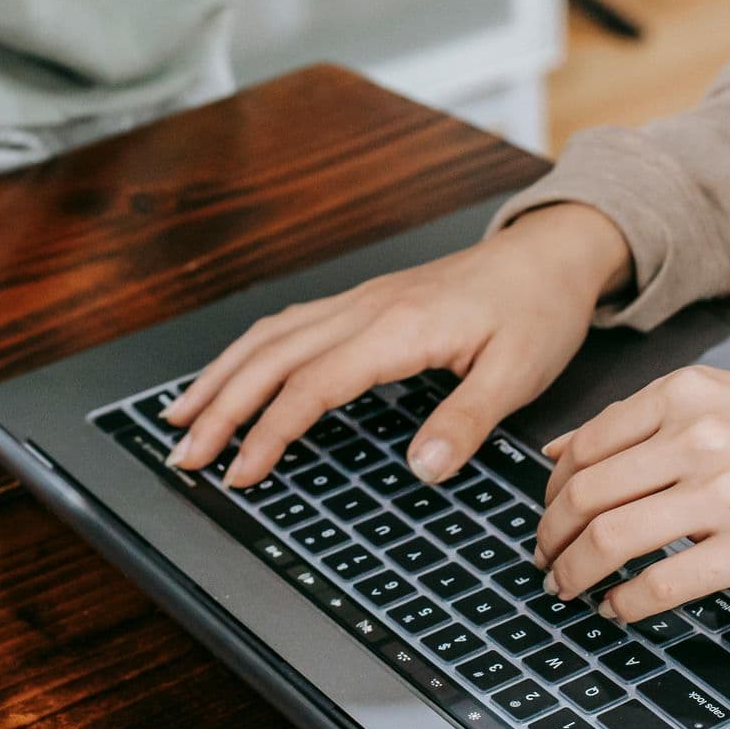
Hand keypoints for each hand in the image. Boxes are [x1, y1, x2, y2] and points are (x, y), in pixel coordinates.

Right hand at [160, 203, 632, 485]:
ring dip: (221, 375)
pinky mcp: (364, 302)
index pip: (313, 384)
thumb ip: (466, 421)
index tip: (240, 474)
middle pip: (271, 357)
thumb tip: (421, 469)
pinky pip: (289, 324)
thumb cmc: (536, 311)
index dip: (270, 431)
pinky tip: (233, 371)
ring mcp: (360, 301)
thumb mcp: (519, 374)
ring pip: (270, 336)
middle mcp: (365, 309)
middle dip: (220, 406)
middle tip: (182, 453)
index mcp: (398, 329)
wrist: (547, 255)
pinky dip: (248, 351)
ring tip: (181, 415)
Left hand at [535, 368, 729, 623]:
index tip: (546, 516)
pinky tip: (616, 609)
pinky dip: (625, 602)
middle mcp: (696, 436)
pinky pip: (663, 581)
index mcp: (681, 394)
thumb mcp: (713, 399)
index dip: (551, 491)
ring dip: (575, 572)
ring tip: (566, 588)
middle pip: (586, 494)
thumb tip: (554, 452)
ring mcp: (725, 492)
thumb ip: (634, 422)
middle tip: (544, 559)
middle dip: (550, 536)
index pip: (584, 447)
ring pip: (611, 537)